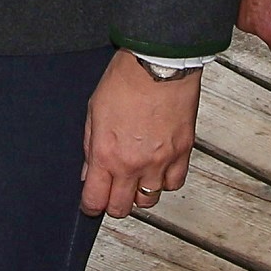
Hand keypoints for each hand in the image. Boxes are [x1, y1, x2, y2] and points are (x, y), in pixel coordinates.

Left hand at [82, 53, 197, 217]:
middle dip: (114, 204)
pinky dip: (165, 181)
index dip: (90, 206)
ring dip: (140, 193)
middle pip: (122, 207)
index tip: (91, 203)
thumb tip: (89, 170)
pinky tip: (159, 169)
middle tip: (113, 192)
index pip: (95, 199)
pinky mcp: (182, 152)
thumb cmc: (126, 79)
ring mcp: (160, 161)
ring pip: (149, 199)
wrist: (158, 63)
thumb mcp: (94, 110)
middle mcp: (133, 163)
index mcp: (106, 153)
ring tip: (136, 178)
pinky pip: (174, 183)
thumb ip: (90, 145)